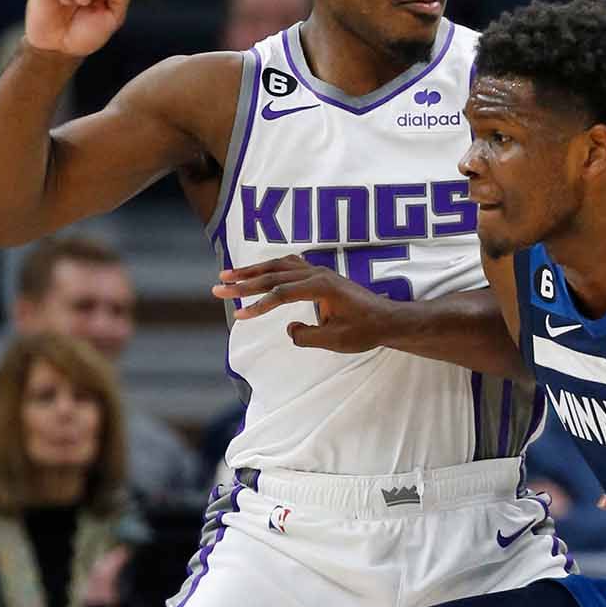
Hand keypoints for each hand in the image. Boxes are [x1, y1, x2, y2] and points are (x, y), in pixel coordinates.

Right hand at [212, 255, 396, 351]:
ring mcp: (319, 271)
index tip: (238, 316)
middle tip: (217, 288)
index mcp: (322, 287)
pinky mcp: (319, 274)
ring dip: (252, 270)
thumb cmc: (365, 331)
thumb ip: (307, 336)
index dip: (258, 305)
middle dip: (244, 282)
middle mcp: (319, 273)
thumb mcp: (335, 340)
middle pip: (274, 275)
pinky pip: (289, 265)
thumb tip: (289, 329)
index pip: (281, 293)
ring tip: (227, 275)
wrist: (388, 319)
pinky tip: (257, 272)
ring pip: (279, 266)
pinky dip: (270, 268)